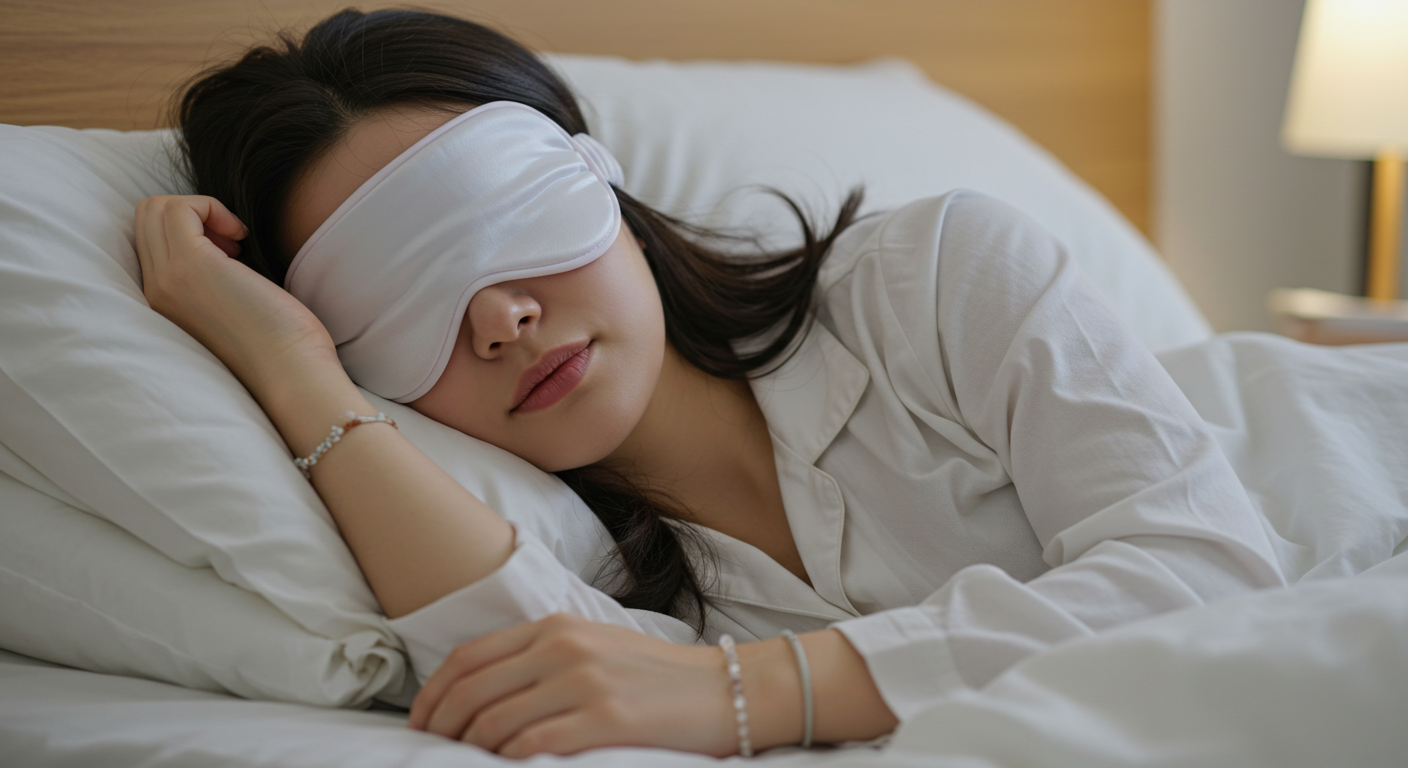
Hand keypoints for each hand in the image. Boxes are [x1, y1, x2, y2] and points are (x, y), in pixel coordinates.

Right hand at [133, 195, 336, 395]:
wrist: (291, 377)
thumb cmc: (280, 345)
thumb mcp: (230, 309)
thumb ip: (211, 281)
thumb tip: (224, 247)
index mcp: (161, 302)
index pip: (147, 238)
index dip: (188, 229)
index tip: (230, 250)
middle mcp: (154, 291)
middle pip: (145, 217)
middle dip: (192, 215)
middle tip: (232, 244)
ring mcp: (167, 279)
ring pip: (155, 208)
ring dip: (200, 211)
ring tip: (235, 243)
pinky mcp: (190, 267)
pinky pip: (180, 208)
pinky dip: (212, 208)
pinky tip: (241, 237)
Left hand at [408, 614, 738, 757]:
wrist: (722, 687)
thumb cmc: (655, 674)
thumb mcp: (593, 644)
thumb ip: (542, 654)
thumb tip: (484, 690)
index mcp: (556, 626)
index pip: (470, 657)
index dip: (433, 692)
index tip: (420, 720)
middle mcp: (563, 648)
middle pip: (473, 689)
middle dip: (439, 724)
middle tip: (431, 747)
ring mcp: (583, 682)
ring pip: (495, 720)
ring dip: (470, 748)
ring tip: (466, 761)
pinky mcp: (604, 719)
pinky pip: (532, 745)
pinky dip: (506, 761)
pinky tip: (504, 767)